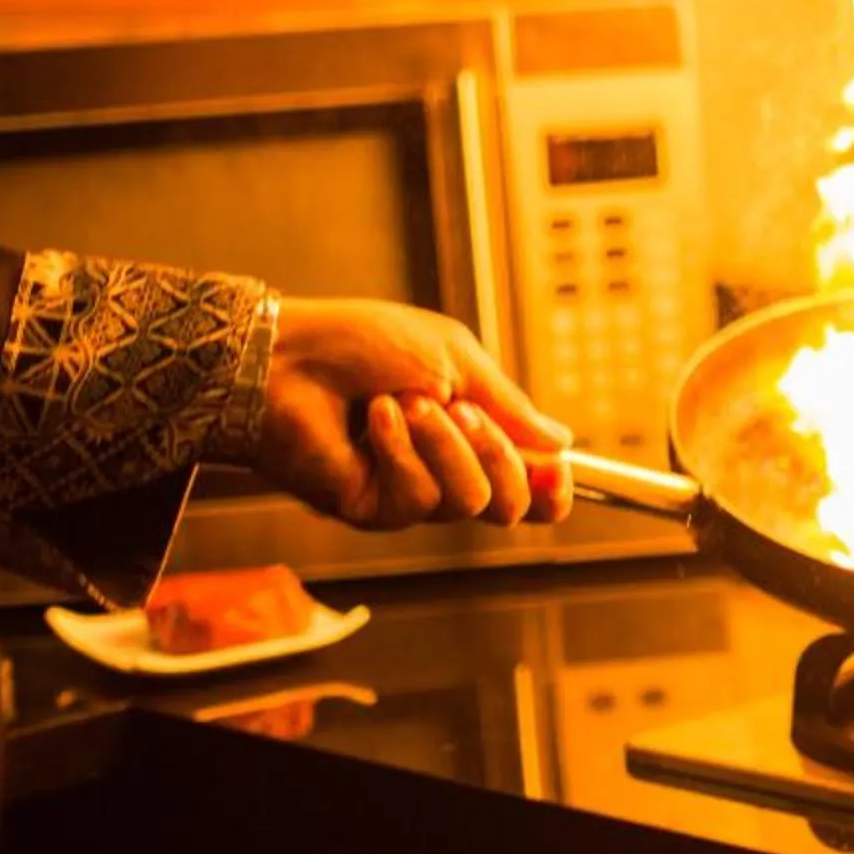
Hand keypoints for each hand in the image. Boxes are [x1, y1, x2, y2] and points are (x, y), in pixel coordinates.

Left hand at [254, 300, 575, 529]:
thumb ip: (508, 405)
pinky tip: (376, 420)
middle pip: (511, 506)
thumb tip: (561, 442)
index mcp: (471, 433)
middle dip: (500, 456)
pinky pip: (417, 499)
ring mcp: (410, 493)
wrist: (293, 355)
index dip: (552, 487)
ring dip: (444, 445)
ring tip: (407, 403)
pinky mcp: (373, 509)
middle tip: (464, 412)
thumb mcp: (454, 357)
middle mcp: (446, 470)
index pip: (528, 485)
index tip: (558, 467)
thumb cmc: (364, 344)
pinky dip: (402, 451)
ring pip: (468, 501)